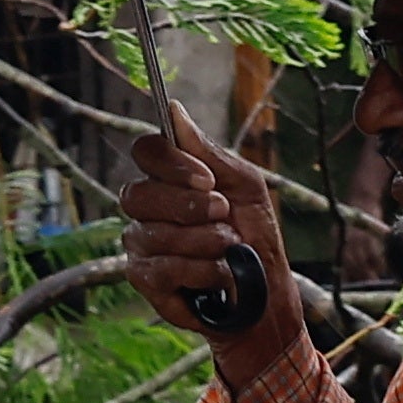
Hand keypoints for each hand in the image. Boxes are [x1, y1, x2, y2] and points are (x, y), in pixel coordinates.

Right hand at [120, 96, 294, 362]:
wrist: (264, 293)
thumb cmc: (254, 235)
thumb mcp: (244, 186)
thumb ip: (208, 152)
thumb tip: (174, 109)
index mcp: (168, 179)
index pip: (145, 151)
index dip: (171, 164)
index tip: (207, 180)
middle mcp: (145, 209)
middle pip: (138, 194)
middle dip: (189, 207)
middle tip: (224, 216)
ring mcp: (140, 244)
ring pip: (153, 234)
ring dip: (205, 242)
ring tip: (229, 250)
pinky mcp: (145, 280)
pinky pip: (161, 268)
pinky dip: (200, 270)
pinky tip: (219, 274)